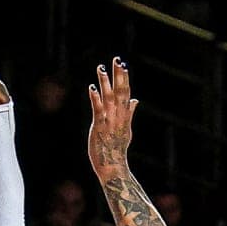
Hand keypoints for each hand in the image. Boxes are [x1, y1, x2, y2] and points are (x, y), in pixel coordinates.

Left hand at [85, 59, 137, 178]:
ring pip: (108, 97)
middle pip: (120, 91)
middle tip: (117, 59)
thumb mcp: (126, 129)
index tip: (123, 65)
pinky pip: (98, 110)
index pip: (126, 93)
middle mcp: (118, 116)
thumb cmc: (117, 149)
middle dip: (118, 75)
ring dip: (105, 82)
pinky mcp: (99, 127)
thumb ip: (130, 113)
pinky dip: (95, 98)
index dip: (124, 79)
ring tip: (101, 68)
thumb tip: (135, 100)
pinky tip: (91, 88)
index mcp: (124, 115)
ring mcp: (109, 120)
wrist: (114, 166)